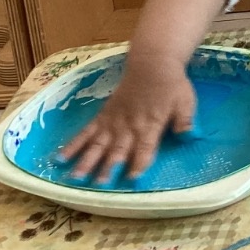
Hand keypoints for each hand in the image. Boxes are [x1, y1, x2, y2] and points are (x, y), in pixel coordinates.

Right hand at [59, 58, 194, 184]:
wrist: (152, 63)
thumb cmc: (171, 85)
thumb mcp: (185, 101)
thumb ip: (185, 120)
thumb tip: (189, 136)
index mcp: (151, 124)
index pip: (145, 147)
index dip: (139, 162)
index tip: (132, 179)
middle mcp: (129, 126)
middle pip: (118, 149)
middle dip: (109, 167)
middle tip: (99, 185)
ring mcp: (113, 122)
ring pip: (98, 144)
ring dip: (87, 161)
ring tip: (76, 178)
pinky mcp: (102, 116)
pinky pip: (85, 132)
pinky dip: (73, 145)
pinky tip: (60, 158)